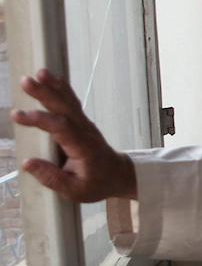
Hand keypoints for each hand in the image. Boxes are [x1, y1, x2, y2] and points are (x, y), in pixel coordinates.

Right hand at [9, 69, 137, 201]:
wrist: (118, 175)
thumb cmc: (97, 184)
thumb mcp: (75, 191)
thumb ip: (52, 178)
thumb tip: (27, 163)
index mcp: (84, 148)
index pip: (62, 128)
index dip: (41, 120)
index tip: (19, 116)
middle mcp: (85, 131)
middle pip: (65, 109)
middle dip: (46, 94)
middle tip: (26, 81)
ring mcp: (84, 124)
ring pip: (68, 102)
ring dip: (53, 87)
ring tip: (38, 73)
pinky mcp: (81, 122)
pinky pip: (70, 102)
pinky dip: (61, 88)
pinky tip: (49, 76)